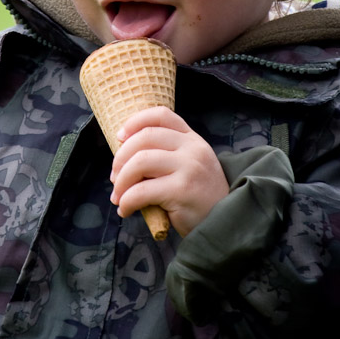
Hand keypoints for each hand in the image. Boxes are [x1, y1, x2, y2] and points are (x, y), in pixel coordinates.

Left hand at [109, 106, 228, 236]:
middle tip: (114, 177)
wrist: (225, 223)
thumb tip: (123, 154)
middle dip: (120, 157)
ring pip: (140, 162)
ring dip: (121, 180)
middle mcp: (192, 148)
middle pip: (144, 137)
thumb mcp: (189, 165)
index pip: (161, 115)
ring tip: (118, 196)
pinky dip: (127, 201)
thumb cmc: (198, 196)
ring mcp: (189, 167)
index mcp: (192, 138)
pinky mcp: (182, 190)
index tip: (119, 136)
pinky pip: (142, 191)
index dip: (136, 121)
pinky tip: (126, 209)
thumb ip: (166, 154)